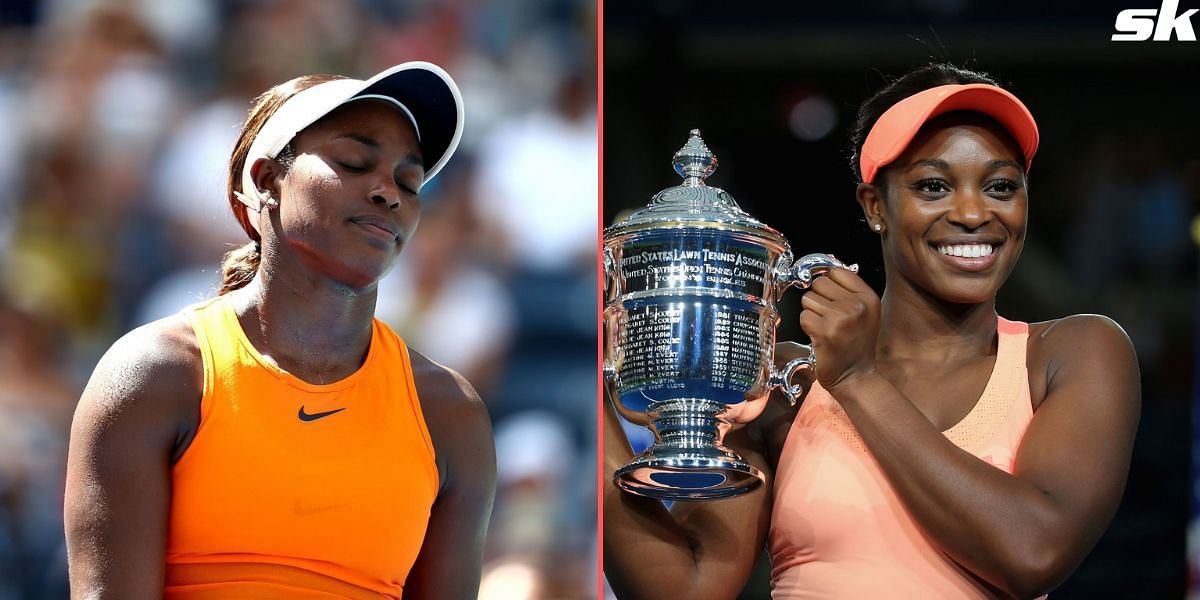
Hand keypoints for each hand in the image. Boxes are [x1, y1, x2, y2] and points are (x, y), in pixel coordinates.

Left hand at [798, 267, 880, 391]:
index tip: (830, 297)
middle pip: (819, 283)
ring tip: (826, 328)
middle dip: (818, 299)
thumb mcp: (866, 313)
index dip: (828, 285)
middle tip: (828, 317)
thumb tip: (826, 272)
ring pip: (808, 299)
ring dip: (812, 313)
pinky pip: (803, 317)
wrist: (856, 376)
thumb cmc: (857, 345)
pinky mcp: (824, 332)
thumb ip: (850, 291)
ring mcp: (840, 318)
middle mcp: (856, 306)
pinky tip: (820, 337)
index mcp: (868, 298)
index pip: (837, 272)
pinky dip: (807, 327)